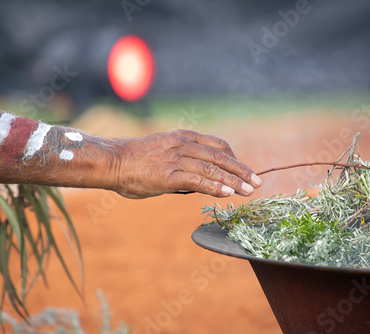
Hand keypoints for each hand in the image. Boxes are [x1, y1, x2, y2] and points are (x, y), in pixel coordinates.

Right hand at [114, 129, 260, 198]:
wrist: (113, 161)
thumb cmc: (135, 159)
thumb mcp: (162, 151)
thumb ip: (182, 161)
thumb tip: (197, 180)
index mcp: (183, 137)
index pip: (217, 145)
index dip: (234, 158)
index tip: (244, 170)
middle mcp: (183, 145)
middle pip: (220, 157)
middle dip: (241, 170)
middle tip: (257, 182)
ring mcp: (176, 159)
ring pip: (212, 169)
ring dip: (234, 181)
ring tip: (249, 191)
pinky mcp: (168, 175)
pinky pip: (197, 181)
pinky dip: (214, 187)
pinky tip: (227, 193)